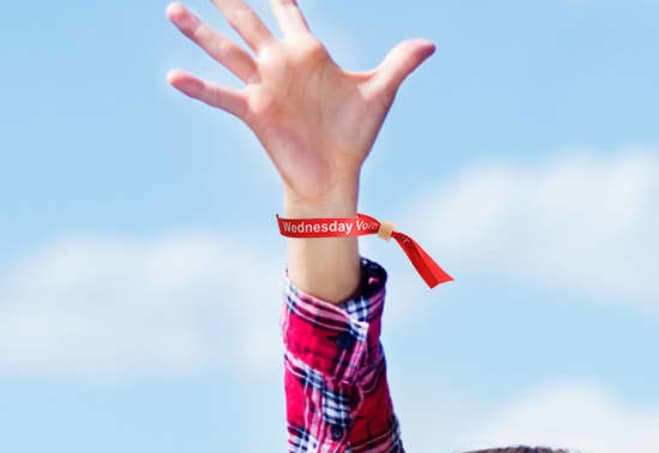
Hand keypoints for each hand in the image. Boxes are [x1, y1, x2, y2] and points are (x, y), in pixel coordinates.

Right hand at [165, 0, 434, 204]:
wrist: (336, 175)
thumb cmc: (355, 134)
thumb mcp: (379, 93)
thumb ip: (399, 64)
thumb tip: (429, 44)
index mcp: (306, 51)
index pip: (286, 7)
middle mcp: (278, 62)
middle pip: (246, 19)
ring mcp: (263, 86)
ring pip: (226, 50)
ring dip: (199, 32)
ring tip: (173, 9)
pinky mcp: (254, 112)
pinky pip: (221, 96)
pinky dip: (198, 88)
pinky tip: (174, 76)